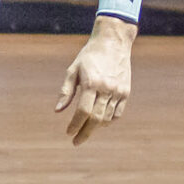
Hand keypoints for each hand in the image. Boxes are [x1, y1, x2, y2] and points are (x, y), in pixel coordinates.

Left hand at [54, 15, 135, 143]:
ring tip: (85, 129)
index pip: (82, 112)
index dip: (75, 125)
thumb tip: (58, 111)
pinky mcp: (125, 92)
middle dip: (85, 133)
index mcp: (91, 83)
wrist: (113, 42)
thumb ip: (66, 92)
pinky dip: (108, 120)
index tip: (68, 133)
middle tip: (76, 141)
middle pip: (96, 119)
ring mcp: (118, 91)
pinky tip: (99, 121)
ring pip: (107, 118)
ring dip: (95, 127)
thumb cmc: (89, 55)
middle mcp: (106, 89)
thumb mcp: (73, 70)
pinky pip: (117, 113)